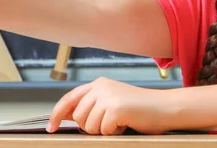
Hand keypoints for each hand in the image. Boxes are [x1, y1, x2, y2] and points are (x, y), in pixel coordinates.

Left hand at [48, 77, 171, 134]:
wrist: (165, 108)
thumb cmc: (141, 109)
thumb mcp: (112, 102)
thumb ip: (91, 106)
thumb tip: (68, 116)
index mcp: (98, 84)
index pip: (69, 98)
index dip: (57, 113)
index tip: (51, 127)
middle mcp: (100, 87)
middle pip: (78, 117)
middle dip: (90, 127)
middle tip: (110, 124)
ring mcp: (108, 96)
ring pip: (89, 126)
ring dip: (103, 130)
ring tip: (119, 122)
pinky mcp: (115, 108)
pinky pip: (103, 131)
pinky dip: (114, 132)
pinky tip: (126, 123)